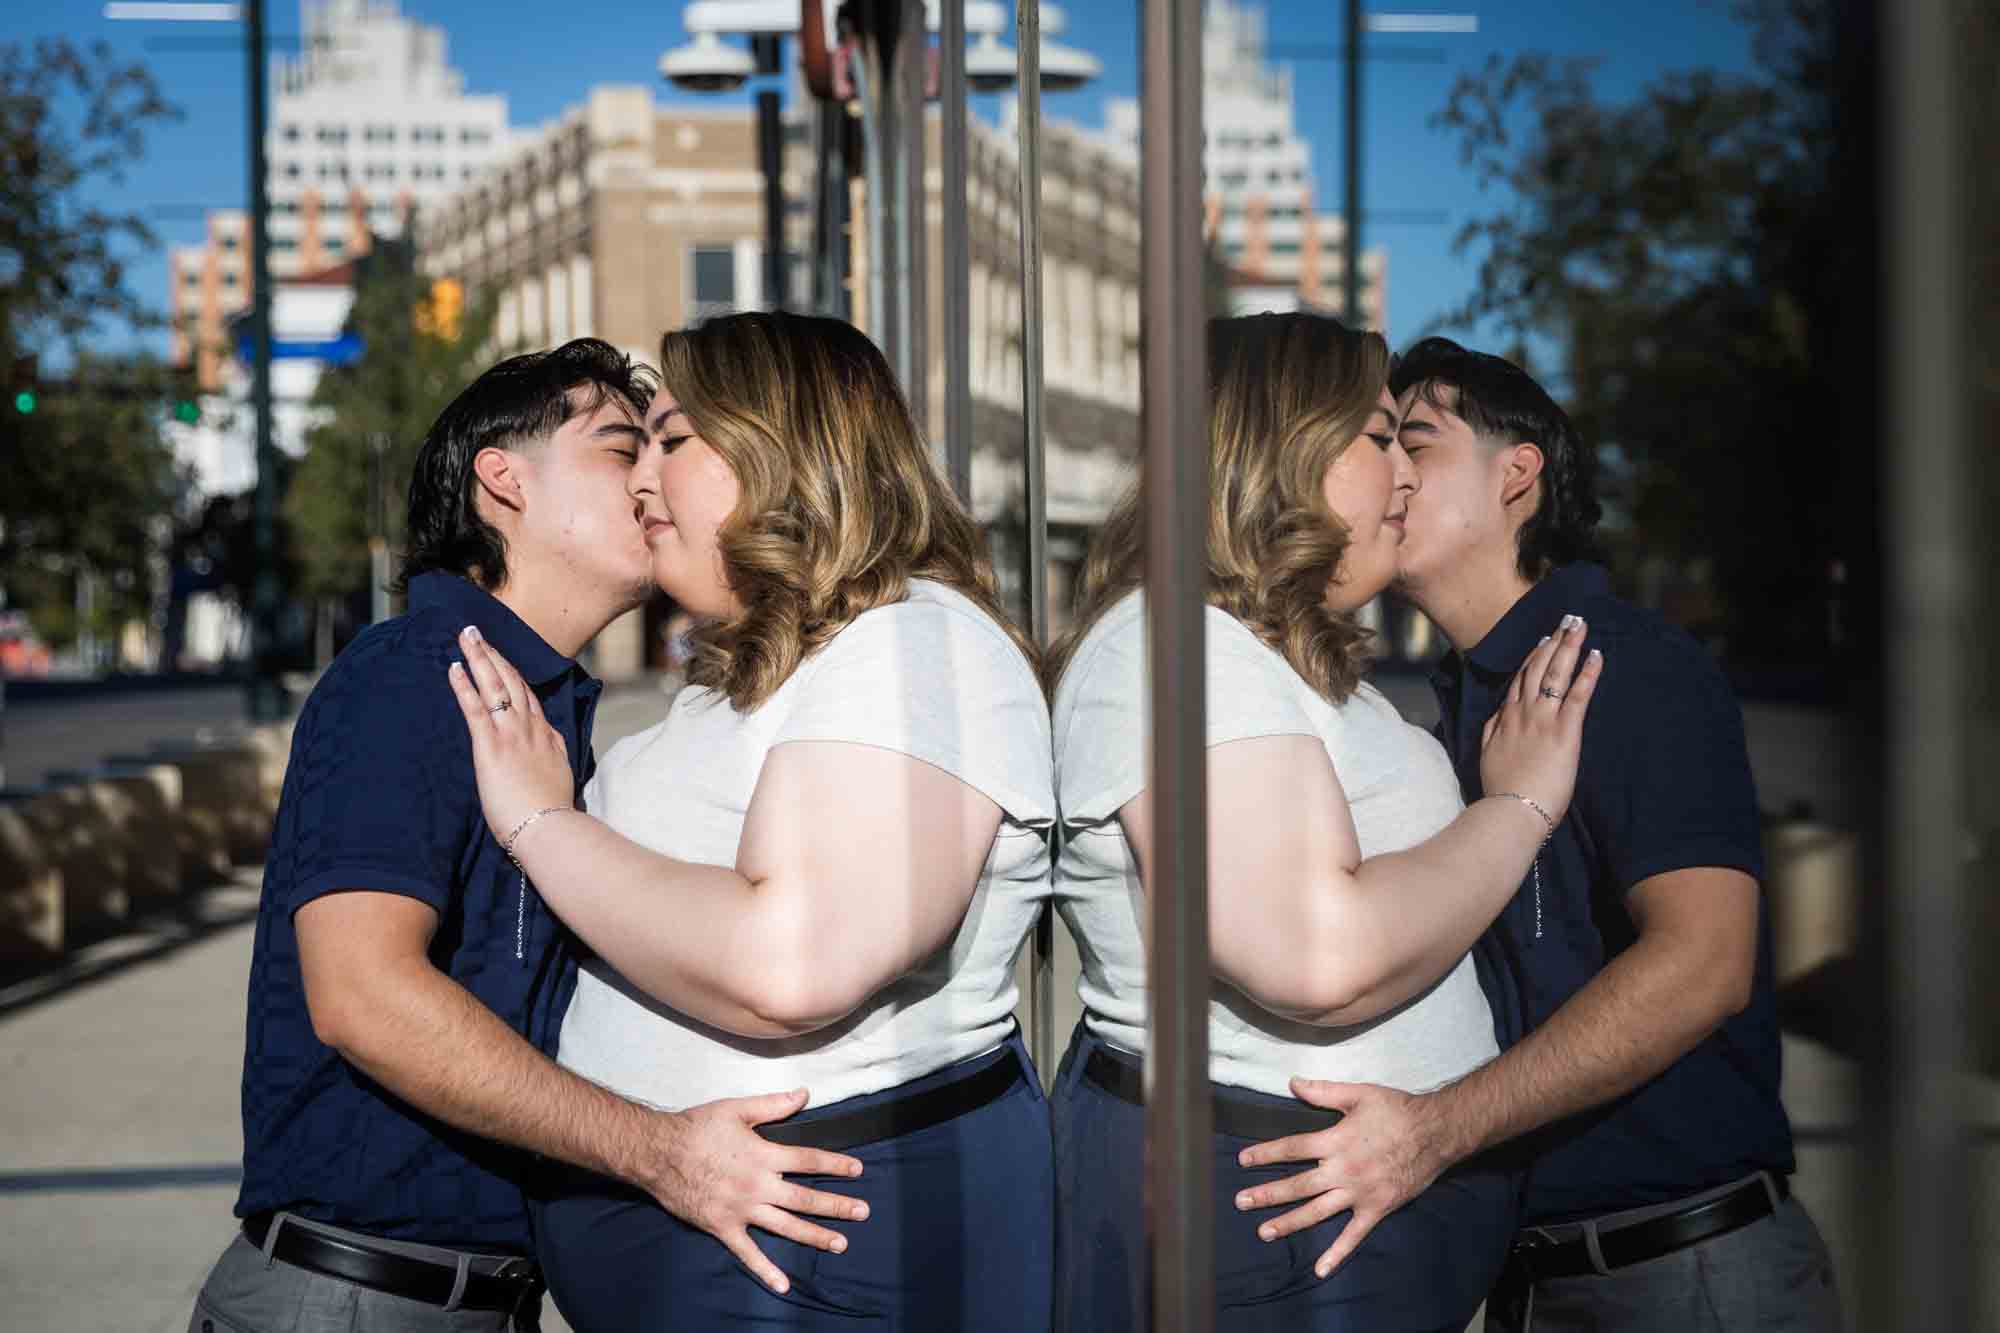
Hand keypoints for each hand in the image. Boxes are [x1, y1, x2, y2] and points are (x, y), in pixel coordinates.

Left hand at [445, 625, 575, 840]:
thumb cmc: (551, 813)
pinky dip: (464, 685)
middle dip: (493, 655)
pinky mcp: (491, 745)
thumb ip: (550, 762)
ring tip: (466, 636)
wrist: (548, 827)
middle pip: (512, 681)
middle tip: (477, 633)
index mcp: (546, 737)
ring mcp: (512, 733)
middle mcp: (530, 728)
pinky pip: (475, 707)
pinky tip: (453, 667)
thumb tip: (548, 757)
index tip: (501, 659)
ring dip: (479, 657)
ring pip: (495, 685)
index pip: (528, 697)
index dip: (513, 674)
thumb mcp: (558, 779)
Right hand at [642, 1088, 869, 1294]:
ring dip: (815, 1236)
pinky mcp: (723, 1228)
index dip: (835, 1164)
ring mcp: (742, 1210)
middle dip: (837, 1205)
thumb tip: (805, 1094)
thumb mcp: (736, 1109)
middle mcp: (758, 1185)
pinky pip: (748, 1253)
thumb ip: (773, 1105)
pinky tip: (783, 1285)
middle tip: (863, 1212)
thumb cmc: (696, 1127)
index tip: (858, 1170)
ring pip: (786, 1226)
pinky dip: (766, 1270)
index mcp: (763, 1155)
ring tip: (840, 1243)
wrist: (658, 1152)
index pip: (809, 1160)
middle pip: (805, 1197)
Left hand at [1233, 1079, 1454, 1279]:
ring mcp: (1359, 1193)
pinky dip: (1337, 1253)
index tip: (1243, 1161)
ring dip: (1289, 1223)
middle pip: (1297, 1185)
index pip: (1292, 1149)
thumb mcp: (1359, 1094)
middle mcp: (1343, 1170)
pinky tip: (1320, 1269)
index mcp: (1335, 1141)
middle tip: (1240, 1202)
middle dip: (1267, 1194)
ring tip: (1263, 1232)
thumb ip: (1323, 1091)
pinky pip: (1353, 1235)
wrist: (1436, 1132)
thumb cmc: (1397, 1110)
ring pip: (1317, 1212)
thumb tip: (1292, 1083)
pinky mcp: (1376, 1209)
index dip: (1265, 1154)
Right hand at [1476, 614, 1602, 823]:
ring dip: (1569, 646)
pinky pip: (1578, 695)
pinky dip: (1588, 673)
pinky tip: (1597, 655)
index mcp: (1506, 718)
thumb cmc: (1501, 789)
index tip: (1545, 640)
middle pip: (1539, 667)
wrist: (1510, 810)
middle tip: (1568, 620)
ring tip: (1580, 626)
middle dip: (1554, 641)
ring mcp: (1544, 719)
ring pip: (1555, 673)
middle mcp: (1523, 712)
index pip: (1521, 679)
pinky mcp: (1565, 732)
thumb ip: (1491, 731)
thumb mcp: (1487, 754)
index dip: (1534, 656)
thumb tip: (1497, 714)